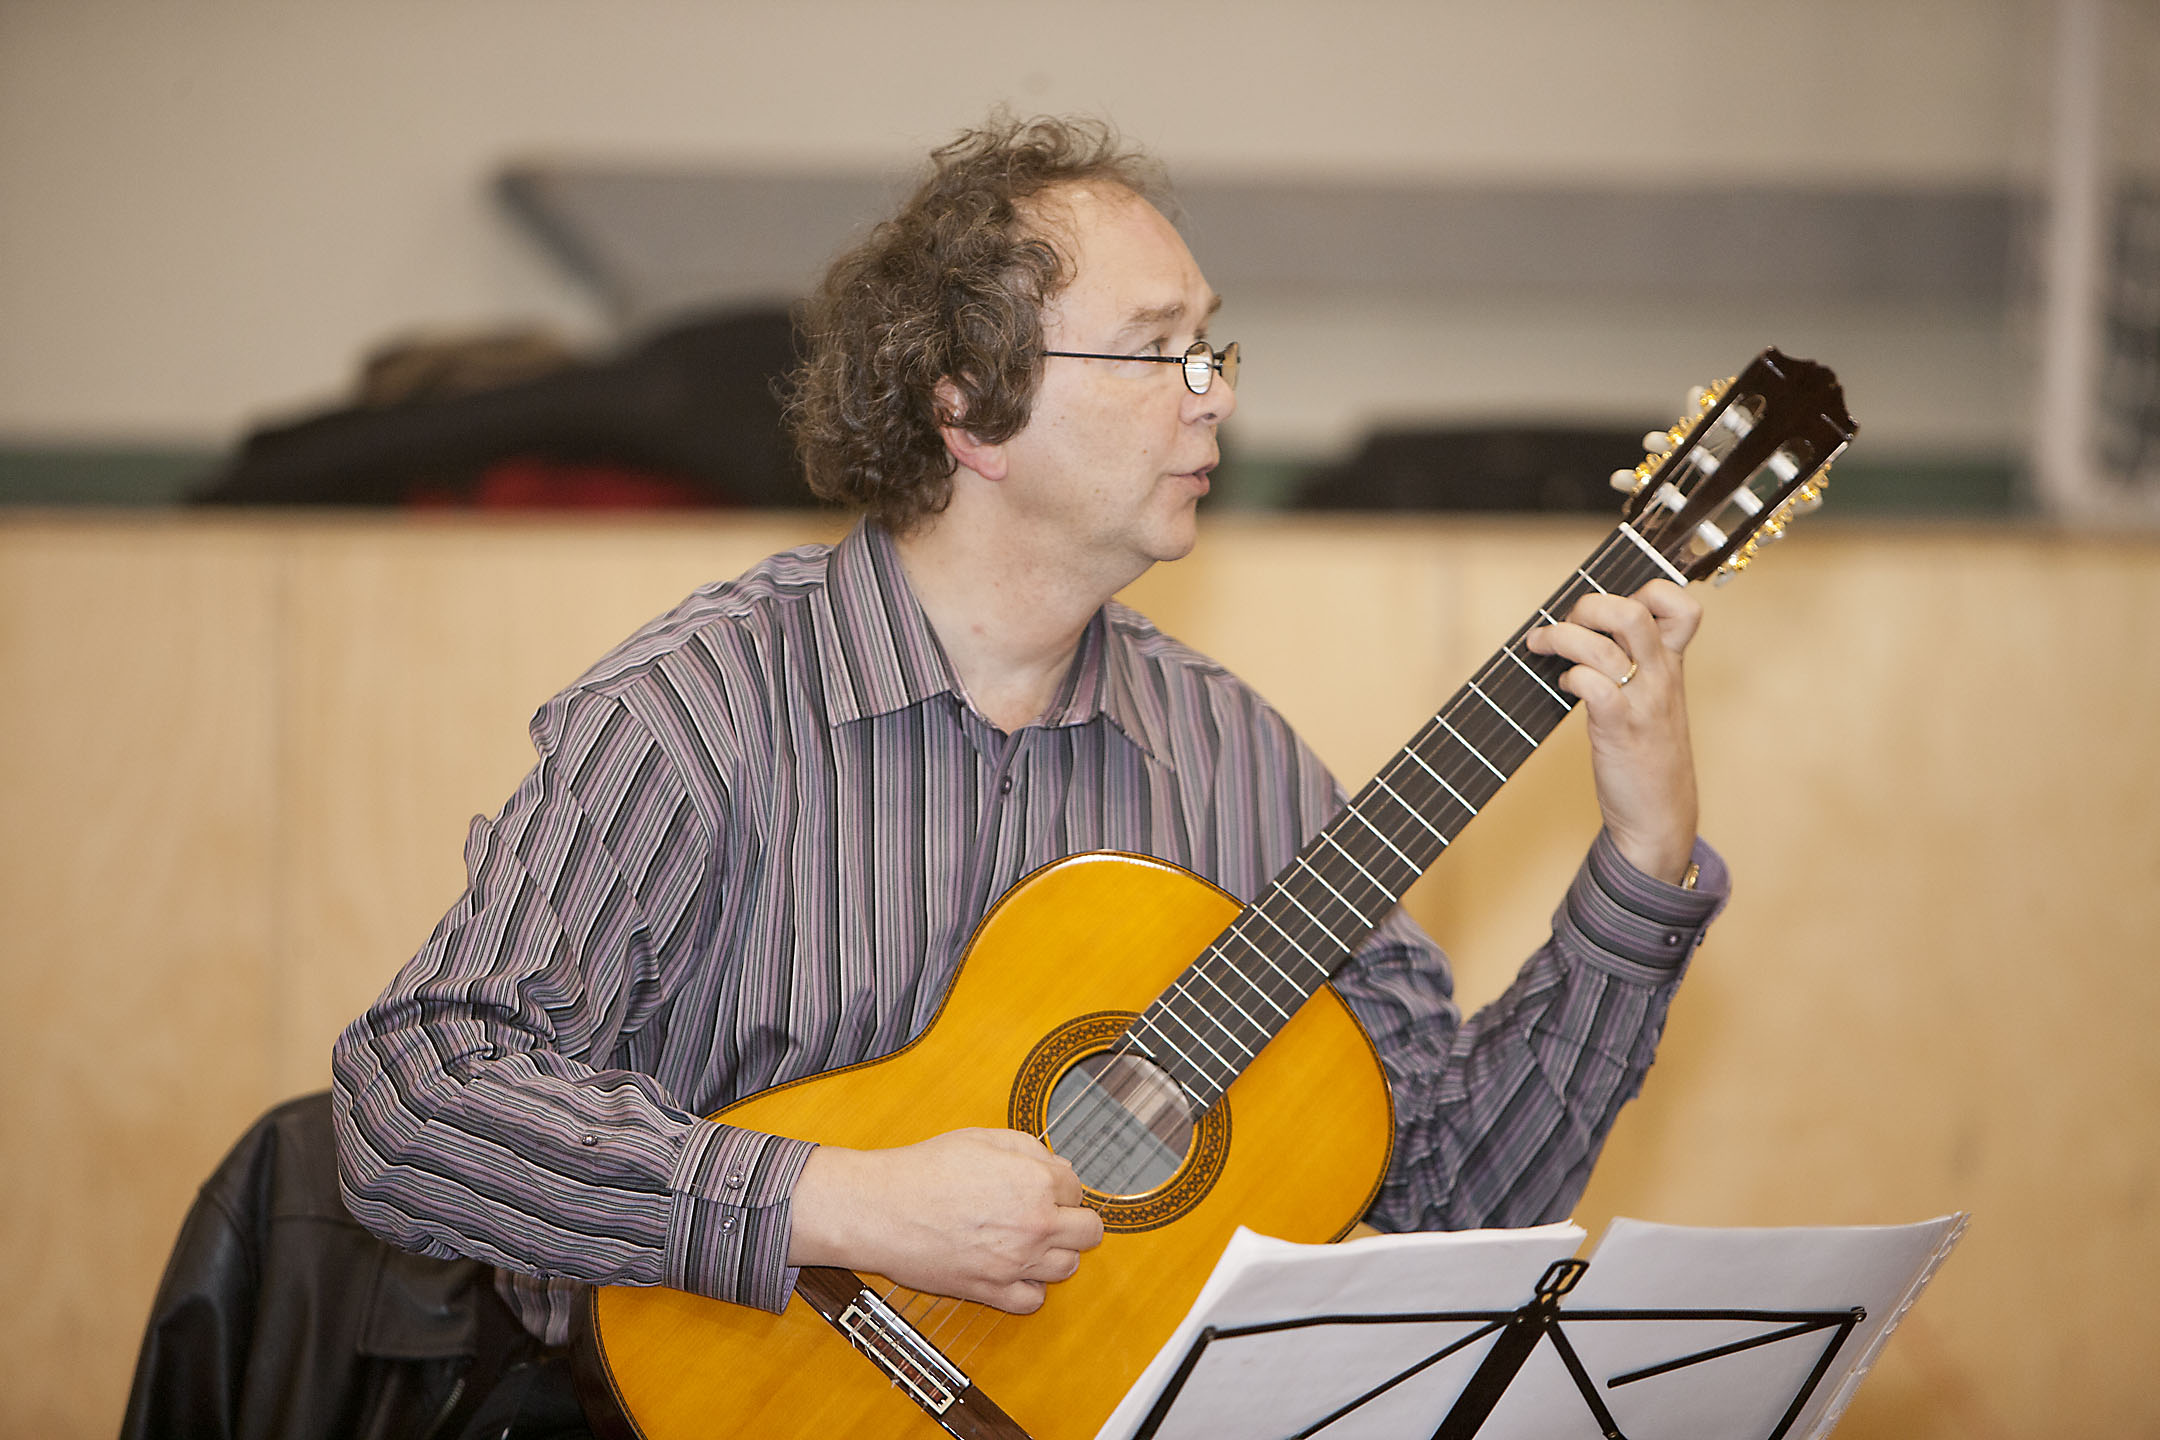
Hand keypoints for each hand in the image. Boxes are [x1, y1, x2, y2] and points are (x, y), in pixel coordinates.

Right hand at [787, 1128, 1104, 1312]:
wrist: (882, 1209)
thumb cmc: (925, 1170)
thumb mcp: (982, 1138)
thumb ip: (1029, 1149)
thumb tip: (1055, 1166)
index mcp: (1037, 1182)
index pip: (1076, 1187)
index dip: (1057, 1184)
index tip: (1039, 1186)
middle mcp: (1036, 1225)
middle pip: (1088, 1231)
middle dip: (1072, 1219)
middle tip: (1046, 1214)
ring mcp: (1016, 1263)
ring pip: (1069, 1267)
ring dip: (1055, 1253)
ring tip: (1028, 1240)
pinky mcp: (993, 1291)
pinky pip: (1034, 1299)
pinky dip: (1029, 1287)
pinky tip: (1013, 1269)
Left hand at [1523, 580, 1701, 882]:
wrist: (1660, 816)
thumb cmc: (1647, 755)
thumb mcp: (1653, 701)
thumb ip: (1634, 663)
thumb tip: (1582, 629)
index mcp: (1672, 665)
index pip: (1683, 606)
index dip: (1650, 591)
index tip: (1613, 607)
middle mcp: (1661, 677)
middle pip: (1632, 611)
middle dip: (1588, 605)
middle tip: (1567, 624)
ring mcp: (1642, 703)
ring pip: (1602, 645)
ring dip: (1561, 638)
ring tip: (1541, 647)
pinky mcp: (1619, 730)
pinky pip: (1593, 685)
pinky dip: (1570, 677)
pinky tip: (1563, 686)